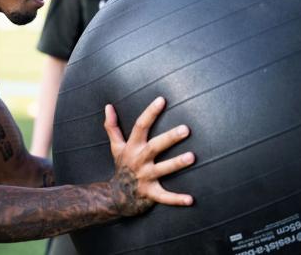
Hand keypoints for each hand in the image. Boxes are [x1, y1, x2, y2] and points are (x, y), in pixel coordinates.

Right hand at [105, 97, 194, 216]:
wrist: (117, 196)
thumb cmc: (122, 166)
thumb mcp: (116, 146)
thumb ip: (112, 127)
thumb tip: (108, 106)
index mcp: (132, 147)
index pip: (140, 126)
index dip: (150, 113)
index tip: (162, 100)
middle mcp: (138, 160)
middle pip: (154, 146)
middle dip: (170, 138)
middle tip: (186, 129)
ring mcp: (144, 177)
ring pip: (162, 169)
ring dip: (176, 163)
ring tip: (192, 157)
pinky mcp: (150, 193)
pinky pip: (164, 197)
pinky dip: (177, 199)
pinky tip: (190, 200)